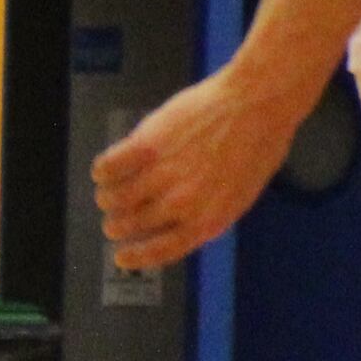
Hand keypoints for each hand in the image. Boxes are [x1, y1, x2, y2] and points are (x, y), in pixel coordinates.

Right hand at [93, 64, 312, 274]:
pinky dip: (102, 171)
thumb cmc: (258, 144)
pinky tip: (106, 169)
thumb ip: (208, 213)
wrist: (258, 103)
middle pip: (129, 225)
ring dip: (107, 198)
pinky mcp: (146, 145)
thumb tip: (179, 226)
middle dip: (117, 225)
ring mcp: (162, 174)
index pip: (161, 251)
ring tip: (110, 191)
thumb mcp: (241, 193)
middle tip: (115, 217)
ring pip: (112, 198)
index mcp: (209, 219)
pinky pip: (107, 167)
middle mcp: (182, 203)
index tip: (121, 257)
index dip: (135, 257)